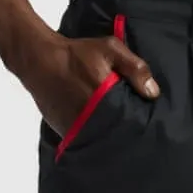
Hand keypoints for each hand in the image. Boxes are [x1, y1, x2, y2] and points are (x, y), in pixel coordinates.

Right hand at [18, 30, 159, 137]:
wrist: (39, 60)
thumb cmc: (76, 54)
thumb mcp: (109, 49)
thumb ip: (135, 67)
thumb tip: (153, 93)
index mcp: (106, 101)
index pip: (131, 125)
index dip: (141, 129)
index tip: (149, 131)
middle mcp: (92, 119)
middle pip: (118, 138)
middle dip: (128, 138)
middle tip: (141, 142)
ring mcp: (79, 129)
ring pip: (103, 143)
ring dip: (112, 142)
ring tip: (123, 141)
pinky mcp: (68, 134)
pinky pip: (87, 143)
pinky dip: (96, 141)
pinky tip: (103, 136)